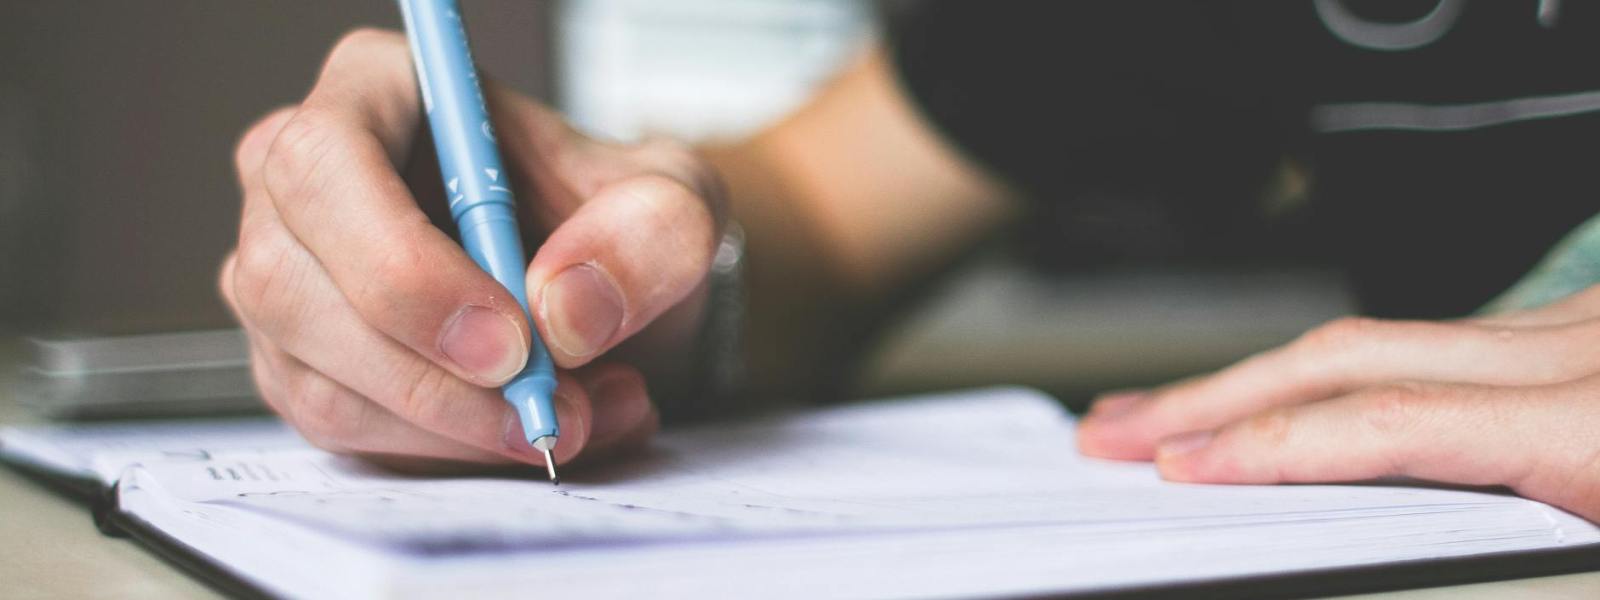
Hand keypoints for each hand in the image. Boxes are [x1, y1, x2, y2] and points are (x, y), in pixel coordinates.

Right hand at [220, 29, 725, 470]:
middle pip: (293, 286)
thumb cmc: (616, 220)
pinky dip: (450, 453)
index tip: (510, 340)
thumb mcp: (675, 202)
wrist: (610, 288)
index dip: (403, 266)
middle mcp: (301, 180)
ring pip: (320, 380)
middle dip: (434, 378)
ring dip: (458, 428)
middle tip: (551, 409)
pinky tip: (532, 428)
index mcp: (376, 91)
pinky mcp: (302, 366)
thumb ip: (649, 234)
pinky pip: (347, 433)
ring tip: (580, 416)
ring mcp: (287, 279)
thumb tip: (565, 310)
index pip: (325, 166)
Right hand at [1079, 285, 1599, 521]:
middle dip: (1212, 395)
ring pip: (1374, 337)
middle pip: (1348, 356)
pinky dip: (1336, 370)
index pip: (1389, 424)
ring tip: (1170, 414)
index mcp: (1595, 427)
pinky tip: (1287, 392)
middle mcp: (1575, 354)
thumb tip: (1363, 518)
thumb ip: (1514, 537)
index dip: (1266, 445)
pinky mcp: (1574, 327)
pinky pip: (1429, 338)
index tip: (1173, 469)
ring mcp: (1574, 328)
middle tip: (1114, 429)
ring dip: (1257, 378)